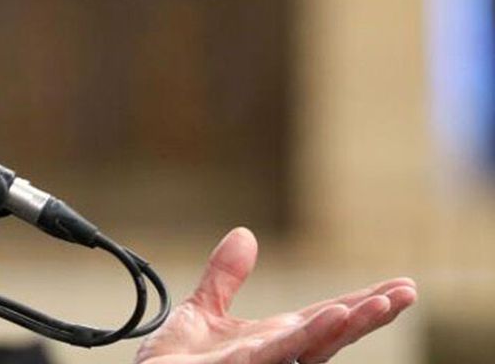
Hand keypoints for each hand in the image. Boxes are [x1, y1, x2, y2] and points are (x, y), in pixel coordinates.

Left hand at [134, 228, 415, 363]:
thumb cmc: (177, 363)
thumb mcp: (201, 311)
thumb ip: (225, 277)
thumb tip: (245, 235)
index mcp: (274, 340)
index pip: (326, 318)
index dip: (362, 302)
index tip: (399, 285)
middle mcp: (279, 356)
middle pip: (334, 333)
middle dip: (372, 315)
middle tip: (409, 292)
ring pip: (318, 346)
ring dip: (352, 326)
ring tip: (382, 303)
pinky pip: (283, 353)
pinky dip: (310, 336)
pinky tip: (334, 317)